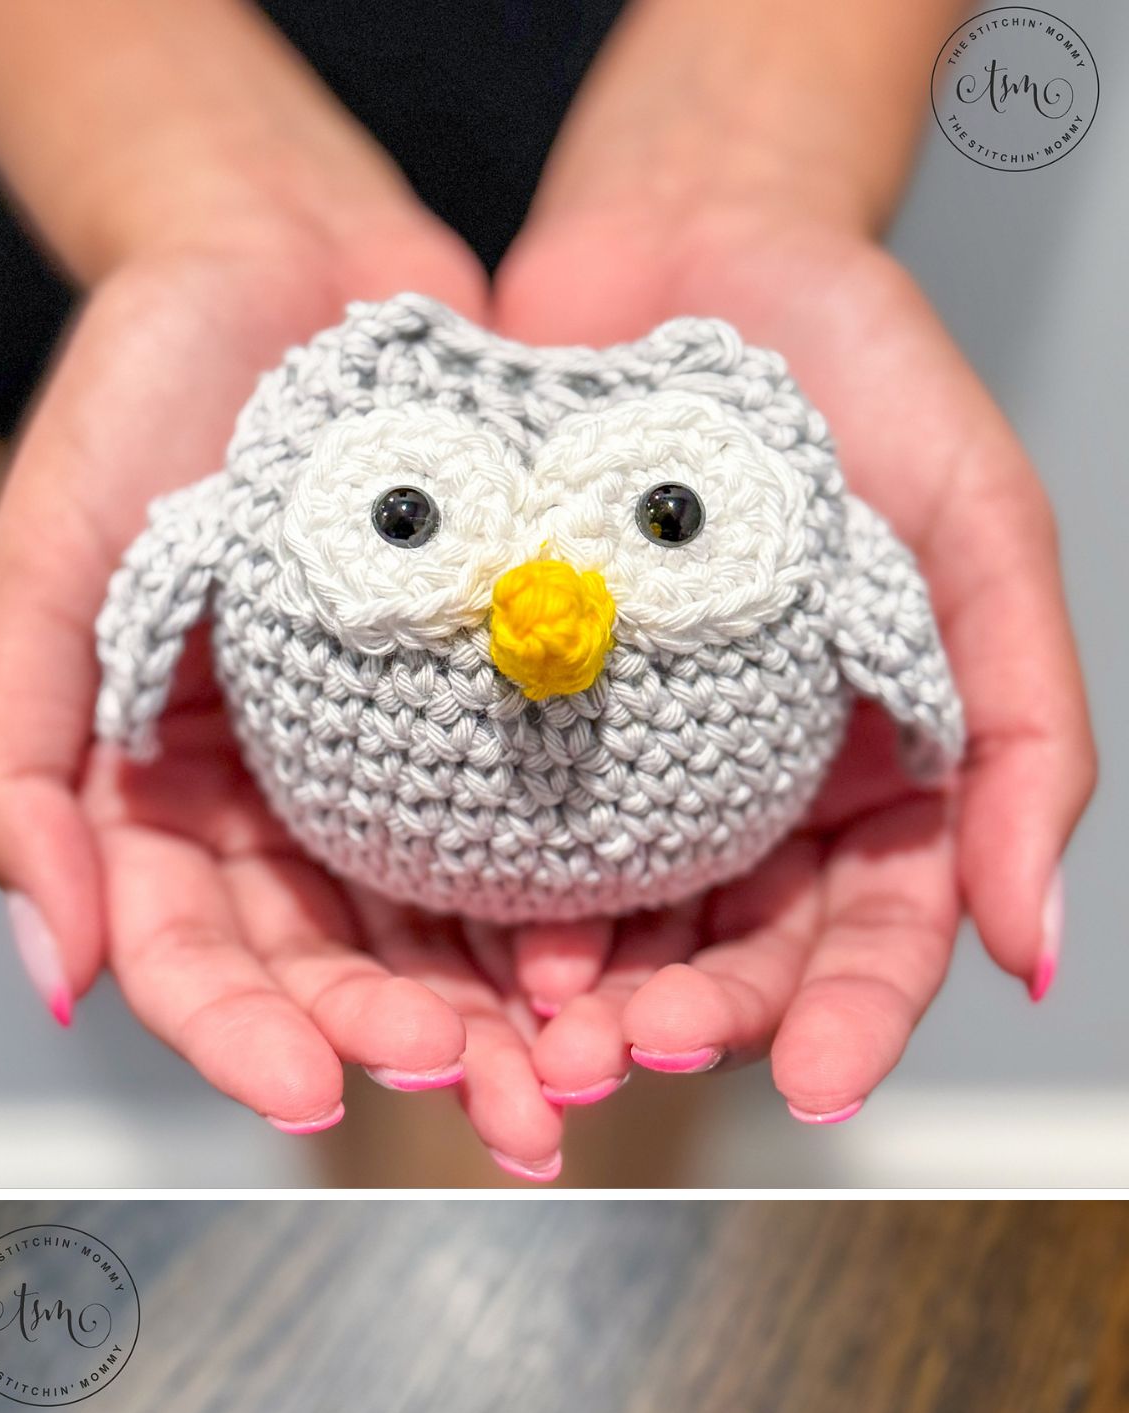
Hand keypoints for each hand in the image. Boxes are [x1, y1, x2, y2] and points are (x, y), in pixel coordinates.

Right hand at [0, 203, 564, 1173]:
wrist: (287, 257)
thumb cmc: (143, 389)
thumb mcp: (45, 570)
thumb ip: (18, 772)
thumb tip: (58, 972)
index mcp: (154, 804)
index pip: (190, 961)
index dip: (242, 1039)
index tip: (309, 1097)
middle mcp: (269, 816)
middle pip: (330, 975)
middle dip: (406, 1053)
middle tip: (493, 1111)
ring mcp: (376, 778)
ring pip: (435, 938)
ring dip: (500, 1023)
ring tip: (568, 1081)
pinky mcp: (472, 733)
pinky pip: (518, 846)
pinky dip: (562, 917)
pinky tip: (616, 968)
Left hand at [492, 203, 1094, 1120]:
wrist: (687, 237)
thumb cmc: (857, 365)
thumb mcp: (983, 529)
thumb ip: (1021, 734)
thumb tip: (1035, 943)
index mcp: (884, 776)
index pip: (882, 933)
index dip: (854, 1018)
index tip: (819, 1084)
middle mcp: (762, 795)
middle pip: (741, 958)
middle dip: (695, 1022)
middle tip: (634, 1051)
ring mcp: (644, 771)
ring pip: (624, 931)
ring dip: (585, 1000)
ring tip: (540, 1038)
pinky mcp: (536, 732)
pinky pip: (516, 846)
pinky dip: (496, 912)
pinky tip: (469, 948)